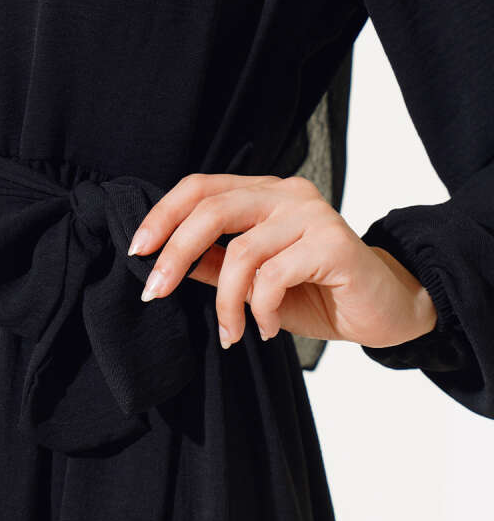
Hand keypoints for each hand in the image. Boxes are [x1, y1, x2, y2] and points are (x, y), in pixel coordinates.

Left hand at [127, 172, 437, 348]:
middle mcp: (287, 194)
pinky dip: (261, 309)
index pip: (201, 187)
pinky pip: (274, 276)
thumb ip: (214, 265)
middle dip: (175, 253)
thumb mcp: (252, 281)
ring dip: (226, 302)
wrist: (383, 311)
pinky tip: (269, 329)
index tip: (136, 251)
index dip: (163, 215)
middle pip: (212, 209)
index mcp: (264, 193)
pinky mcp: (333, 244)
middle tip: (155, 292)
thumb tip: (162, 262)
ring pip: (241, 252)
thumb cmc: (316, 293)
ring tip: (231, 333)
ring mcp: (312, 215)